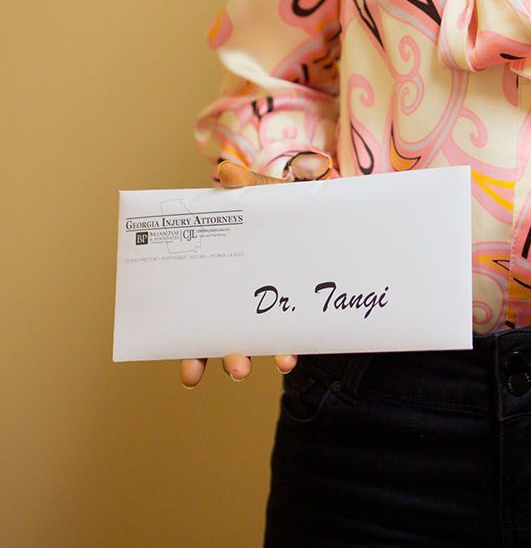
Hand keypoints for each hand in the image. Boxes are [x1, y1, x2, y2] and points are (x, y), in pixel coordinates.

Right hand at [179, 156, 328, 388]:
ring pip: (259, 342)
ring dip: (257, 356)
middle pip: (226, 341)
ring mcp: (273, 306)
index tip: (189, 376)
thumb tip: (227, 172)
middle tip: (231, 369)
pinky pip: (292, 333)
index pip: (200, 323)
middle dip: (228, 357)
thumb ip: (246, 186)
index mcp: (225, 280)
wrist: (324, 210)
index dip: (192, 354)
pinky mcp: (301, 307)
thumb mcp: (262, 196)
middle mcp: (244, 302)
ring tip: (259, 365)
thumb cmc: (280, 207)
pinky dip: (289, 347)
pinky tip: (289, 357)